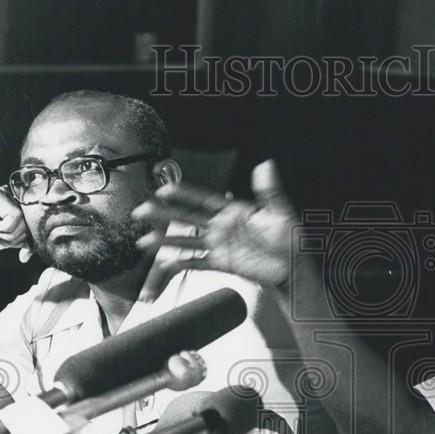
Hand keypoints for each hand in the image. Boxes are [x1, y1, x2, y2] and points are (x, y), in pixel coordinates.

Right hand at [0, 187, 32, 263]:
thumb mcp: (9, 239)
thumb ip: (25, 239)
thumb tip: (41, 245)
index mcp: (14, 203)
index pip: (35, 219)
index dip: (33, 237)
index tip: (26, 252)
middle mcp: (10, 195)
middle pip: (32, 221)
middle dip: (19, 237)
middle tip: (0, 237)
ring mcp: (2, 192)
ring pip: (24, 219)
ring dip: (9, 234)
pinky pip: (15, 216)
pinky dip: (4, 228)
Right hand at [132, 160, 295, 300]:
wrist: (293, 267)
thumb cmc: (289, 239)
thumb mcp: (281, 212)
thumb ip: (270, 191)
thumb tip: (265, 166)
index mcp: (233, 211)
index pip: (202, 199)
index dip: (183, 194)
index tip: (163, 190)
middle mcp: (222, 227)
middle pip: (187, 219)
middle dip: (163, 216)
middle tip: (141, 212)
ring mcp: (220, 246)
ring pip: (187, 241)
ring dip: (165, 241)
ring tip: (144, 242)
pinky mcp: (222, 263)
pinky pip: (198, 263)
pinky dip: (182, 264)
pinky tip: (166, 263)